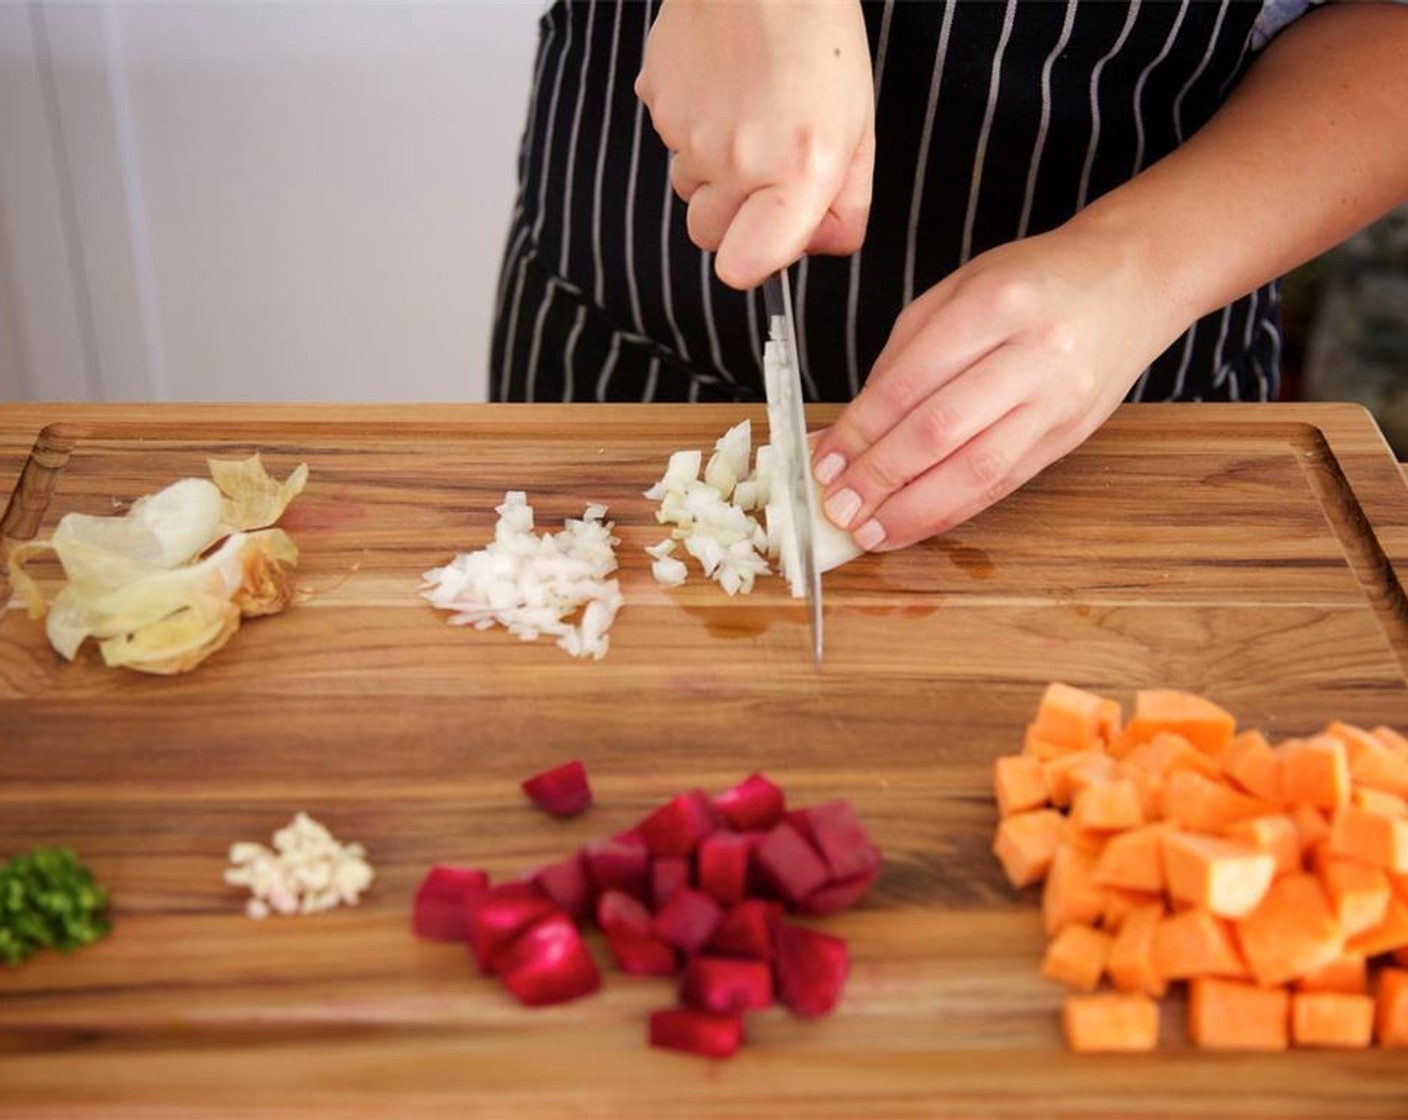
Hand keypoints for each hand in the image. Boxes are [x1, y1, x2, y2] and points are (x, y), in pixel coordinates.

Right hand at [635, 0, 873, 289]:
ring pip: (689, 188)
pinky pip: (669, 141)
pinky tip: (724, 89)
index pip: (743, 268)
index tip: (770, 239)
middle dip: (735, 216)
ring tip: (748, 114)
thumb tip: (819, 246)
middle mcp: (735, 161)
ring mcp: (686, 132)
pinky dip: (693, 126)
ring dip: (713, 170)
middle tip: (766, 166)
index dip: (755, 261)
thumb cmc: (820, 42)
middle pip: (710, 236)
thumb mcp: (860, 132)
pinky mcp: (656, 102)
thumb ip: (846, 206)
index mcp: (794, 173)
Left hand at [809, 221, 1189, 550]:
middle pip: (940, 431)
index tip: (823, 463)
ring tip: (870, 531)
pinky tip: (915, 524)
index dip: (860, 431)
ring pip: (976, 469)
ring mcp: (1057, 400)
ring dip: (914, 509)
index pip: (910, 382)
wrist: (1131, 281)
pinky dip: (953, 510)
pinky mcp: (1069, 436)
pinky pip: (1003, 483)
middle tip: (837, 506)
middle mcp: (1033, 354)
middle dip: (879, 476)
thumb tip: (852, 429)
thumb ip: (903, 355)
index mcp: (994, 304)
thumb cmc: (1033, 282)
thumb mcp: (958, 290)